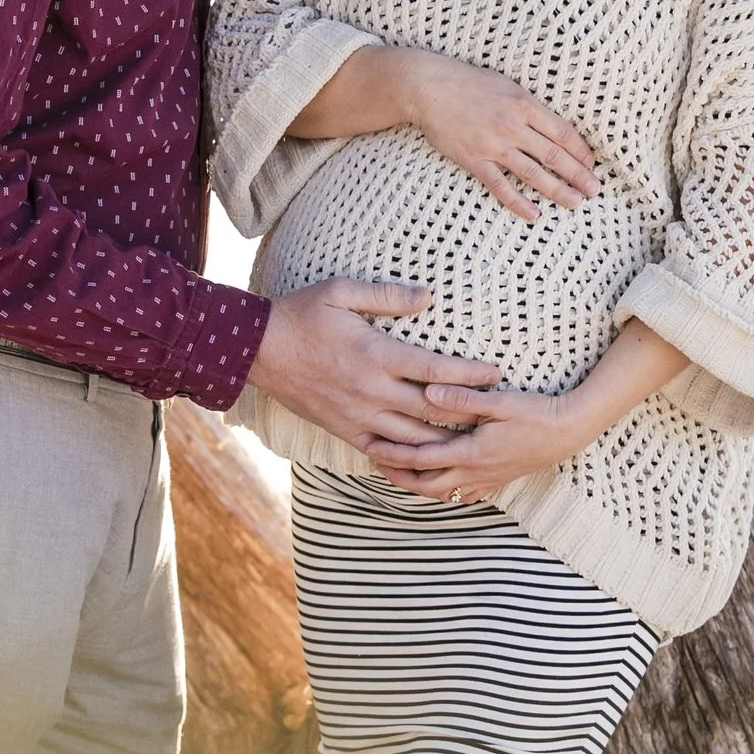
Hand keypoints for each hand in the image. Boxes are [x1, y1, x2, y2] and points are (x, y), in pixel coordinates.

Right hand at [252, 280, 501, 456]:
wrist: (256, 349)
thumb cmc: (301, 314)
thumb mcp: (341, 292)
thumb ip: (387, 296)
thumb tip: (428, 297)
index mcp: (375, 354)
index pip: (436, 370)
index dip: (470, 374)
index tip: (495, 373)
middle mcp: (371, 391)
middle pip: (432, 410)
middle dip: (468, 413)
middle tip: (497, 411)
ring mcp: (358, 415)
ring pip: (413, 440)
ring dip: (445, 441)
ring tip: (472, 439)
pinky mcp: (345, 430)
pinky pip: (383, 453)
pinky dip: (408, 461)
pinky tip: (428, 461)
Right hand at [290, 44, 597, 215]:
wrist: (427, 86)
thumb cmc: (468, 83)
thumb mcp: (506, 85)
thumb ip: (529, 106)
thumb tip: (553, 127)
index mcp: (524, 103)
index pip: (564, 132)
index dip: (581, 152)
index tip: (592, 165)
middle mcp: (513, 125)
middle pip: (555, 155)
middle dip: (579, 175)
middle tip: (595, 190)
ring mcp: (493, 144)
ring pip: (534, 173)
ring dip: (558, 190)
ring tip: (576, 203)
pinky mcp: (474, 159)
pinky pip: (501, 186)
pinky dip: (519, 202)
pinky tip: (535, 214)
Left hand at [379, 320, 681, 501]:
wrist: (572, 430)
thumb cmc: (536, 412)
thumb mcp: (499, 400)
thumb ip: (463, 397)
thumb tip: (429, 390)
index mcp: (472, 452)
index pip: (422, 458)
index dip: (394, 454)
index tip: (371, 445)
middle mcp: (476, 472)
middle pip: (427, 484)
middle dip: (399, 476)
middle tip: (376, 462)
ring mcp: (488, 479)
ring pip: (444, 493)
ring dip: (419, 485)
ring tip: (398, 472)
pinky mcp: (499, 479)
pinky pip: (466, 494)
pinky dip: (445, 491)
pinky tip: (438, 484)